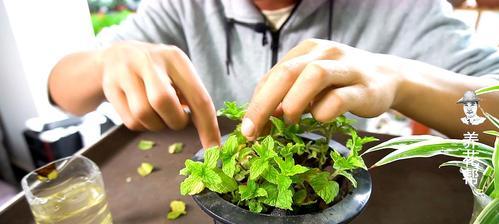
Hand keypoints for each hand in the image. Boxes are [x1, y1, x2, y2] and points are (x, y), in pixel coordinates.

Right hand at [98, 41, 219, 147]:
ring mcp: (126, 72)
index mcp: (175, 58)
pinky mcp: (110, 87)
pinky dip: (143, 126)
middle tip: (177, 119)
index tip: (214, 149)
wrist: (116, 56)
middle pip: (164, 102)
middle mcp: (149, 61)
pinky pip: (131, 121)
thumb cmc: (158, 72)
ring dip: (157, 125)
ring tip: (159, 114)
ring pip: (144, 114)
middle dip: (175, 121)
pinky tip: (144, 113)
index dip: (208, 127)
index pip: (198, 97)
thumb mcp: (177, 73)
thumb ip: (192, 96)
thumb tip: (208, 134)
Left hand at [242, 39, 404, 139]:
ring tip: (290, 121)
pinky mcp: (365, 88)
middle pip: (286, 73)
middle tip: (252, 130)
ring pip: (314, 76)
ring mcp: (346, 68)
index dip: (256, 102)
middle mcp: (324, 53)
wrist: (388, 77)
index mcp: (306, 51)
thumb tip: (260, 118)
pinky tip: (321, 118)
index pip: (273, 74)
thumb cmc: (341, 83)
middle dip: (263, 104)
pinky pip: (340, 98)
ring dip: (294, 103)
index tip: (248, 127)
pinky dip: (324, 111)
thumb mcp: (310, 83)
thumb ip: (288, 93)